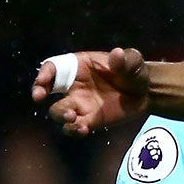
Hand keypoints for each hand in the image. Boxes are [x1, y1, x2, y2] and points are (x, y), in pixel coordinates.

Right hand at [34, 48, 149, 136]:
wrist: (144, 93)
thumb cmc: (133, 72)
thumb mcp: (132, 62)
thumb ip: (125, 60)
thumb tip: (117, 53)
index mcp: (78, 66)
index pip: (54, 67)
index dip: (44, 74)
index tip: (42, 82)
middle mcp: (74, 85)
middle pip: (47, 89)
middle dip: (39, 91)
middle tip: (40, 97)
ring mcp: (79, 104)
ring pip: (59, 111)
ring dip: (60, 115)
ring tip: (71, 117)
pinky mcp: (89, 120)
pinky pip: (75, 127)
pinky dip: (74, 130)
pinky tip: (82, 129)